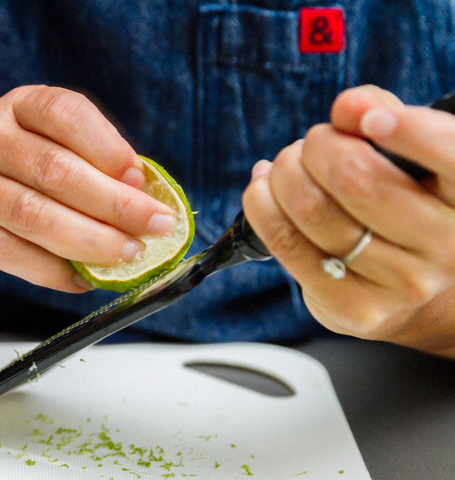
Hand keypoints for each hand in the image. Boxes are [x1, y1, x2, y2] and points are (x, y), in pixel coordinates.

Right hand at [0, 86, 174, 292]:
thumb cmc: (10, 160)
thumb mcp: (45, 139)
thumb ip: (90, 160)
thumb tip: (143, 193)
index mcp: (20, 105)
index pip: (65, 114)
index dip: (108, 147)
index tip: (143, 179)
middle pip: (56, 171)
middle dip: (114, 204)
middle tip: (154, 226)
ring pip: (33, 215)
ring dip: (89, 240)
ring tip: (127, 254)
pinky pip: (10, 253)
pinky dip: (53, 272)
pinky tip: (82, 279)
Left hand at [242, 85, 454, 357]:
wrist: (410, 288)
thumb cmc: (404, 202)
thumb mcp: (409, 153)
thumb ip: (382, 114)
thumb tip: (350, 106)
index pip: (449, 154)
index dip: (404, 128)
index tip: (363, 117)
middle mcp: (445, 245)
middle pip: (355, 178)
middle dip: (317, 147)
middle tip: (312, 144)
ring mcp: (401, 283)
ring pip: (314, 211)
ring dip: (283, 175)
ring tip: (286, 168)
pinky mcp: (353, 307)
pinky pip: (286, 244)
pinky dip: (261, 206)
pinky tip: (263, 191)